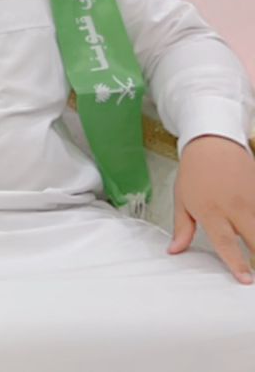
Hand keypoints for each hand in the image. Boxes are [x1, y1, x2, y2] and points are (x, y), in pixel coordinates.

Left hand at [169, 134, 254, 283]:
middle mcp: (235, 207)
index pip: (226, 242)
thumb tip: (174, 251)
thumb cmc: (194, 172)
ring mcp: (252, 199)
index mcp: (211, 210)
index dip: (237, 263)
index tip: (245, 280)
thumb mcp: (182, 199)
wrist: (213, 143)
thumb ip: (182, 228)